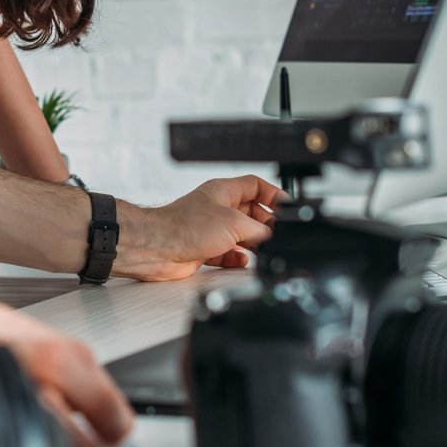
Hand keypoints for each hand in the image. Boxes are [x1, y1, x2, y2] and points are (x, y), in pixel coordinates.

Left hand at [115, 175, 285, 280]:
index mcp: (223, 191)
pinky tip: (242, 260)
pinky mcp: (204, 249)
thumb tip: (272, 236)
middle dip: (266, 224)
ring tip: (265, 250)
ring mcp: (210, 229)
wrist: (158, 248)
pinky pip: (227, 252)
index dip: (273, 194)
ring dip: (253, 243)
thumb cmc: (185, 226)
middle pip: (251, 212)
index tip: (288, 207)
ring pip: (240, 234)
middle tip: (277, 235)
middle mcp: (217, 208)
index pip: (255, 186)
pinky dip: (236, 257)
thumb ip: (258, 230)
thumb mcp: (234, 224)